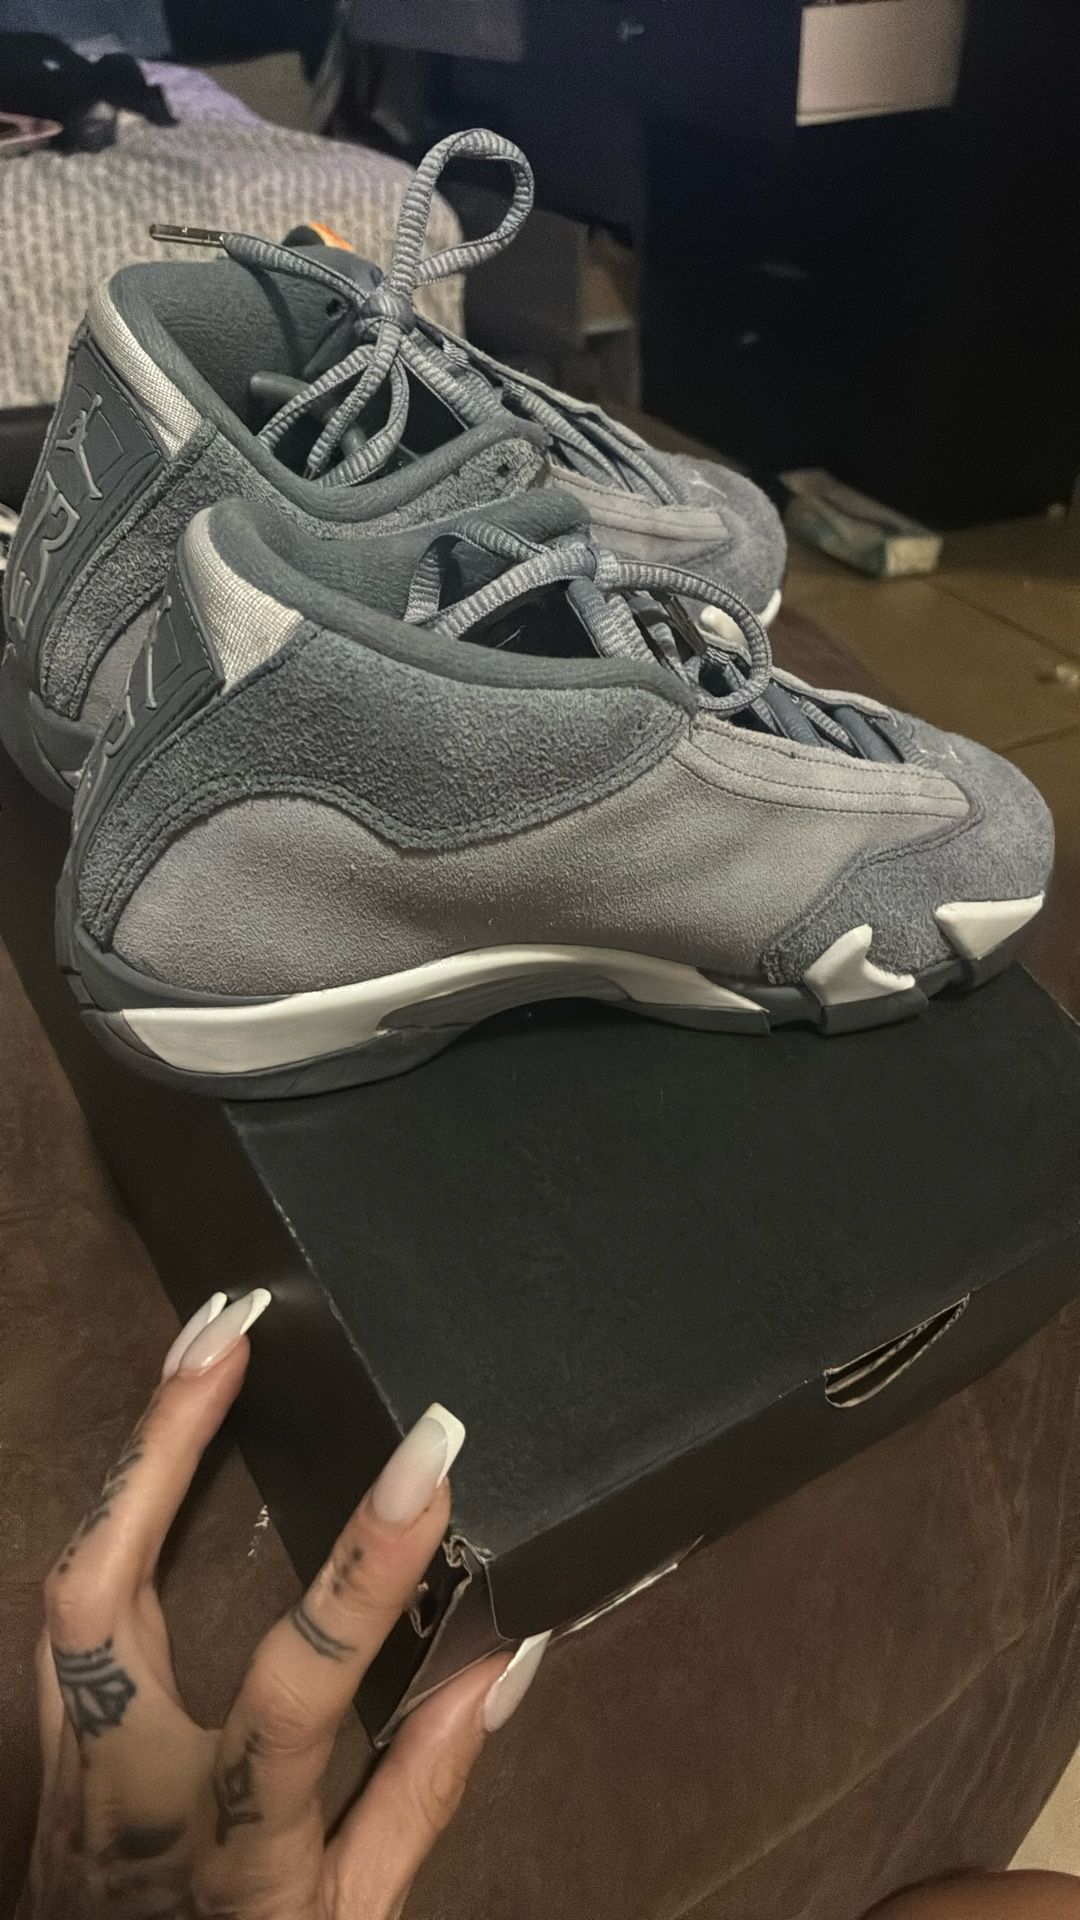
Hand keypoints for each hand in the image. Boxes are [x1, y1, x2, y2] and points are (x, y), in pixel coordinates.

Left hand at [24, 1289, 547, 1918]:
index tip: (433, 1461)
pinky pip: (70, 1598)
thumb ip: (421, 1790)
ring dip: (134, 1450)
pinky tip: (166, 1436)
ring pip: (67, 1580)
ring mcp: (68, 1760)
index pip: (295, 1689)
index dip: (367, 1570)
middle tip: (232, 1328)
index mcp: (225, 1843)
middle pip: (101, 1595)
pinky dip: (118, 1501)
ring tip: (203, 1340)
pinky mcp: (48, 1738)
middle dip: (165, 1445)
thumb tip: (501, 1656)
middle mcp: (125, 1789)